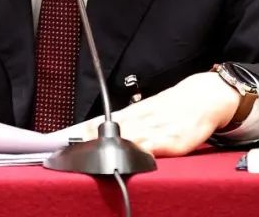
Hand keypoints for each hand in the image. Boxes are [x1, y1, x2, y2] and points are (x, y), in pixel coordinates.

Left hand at [77, 72, 238, 155]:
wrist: (203, 98)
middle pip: (105, 132)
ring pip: (124, 138)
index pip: (97, 123)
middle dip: (84, 141)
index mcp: (131, 114)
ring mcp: (154, 130)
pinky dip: (136, 153)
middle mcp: (139, 120)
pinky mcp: (171, 140)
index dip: (77, 132)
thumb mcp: (145, 111)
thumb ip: (125, 123)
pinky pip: (150, 148)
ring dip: (104, 147)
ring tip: (84, 155)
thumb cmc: (172, 107)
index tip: (56, 140)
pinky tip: (124, 159)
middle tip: (63, 149)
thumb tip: (95, 133)